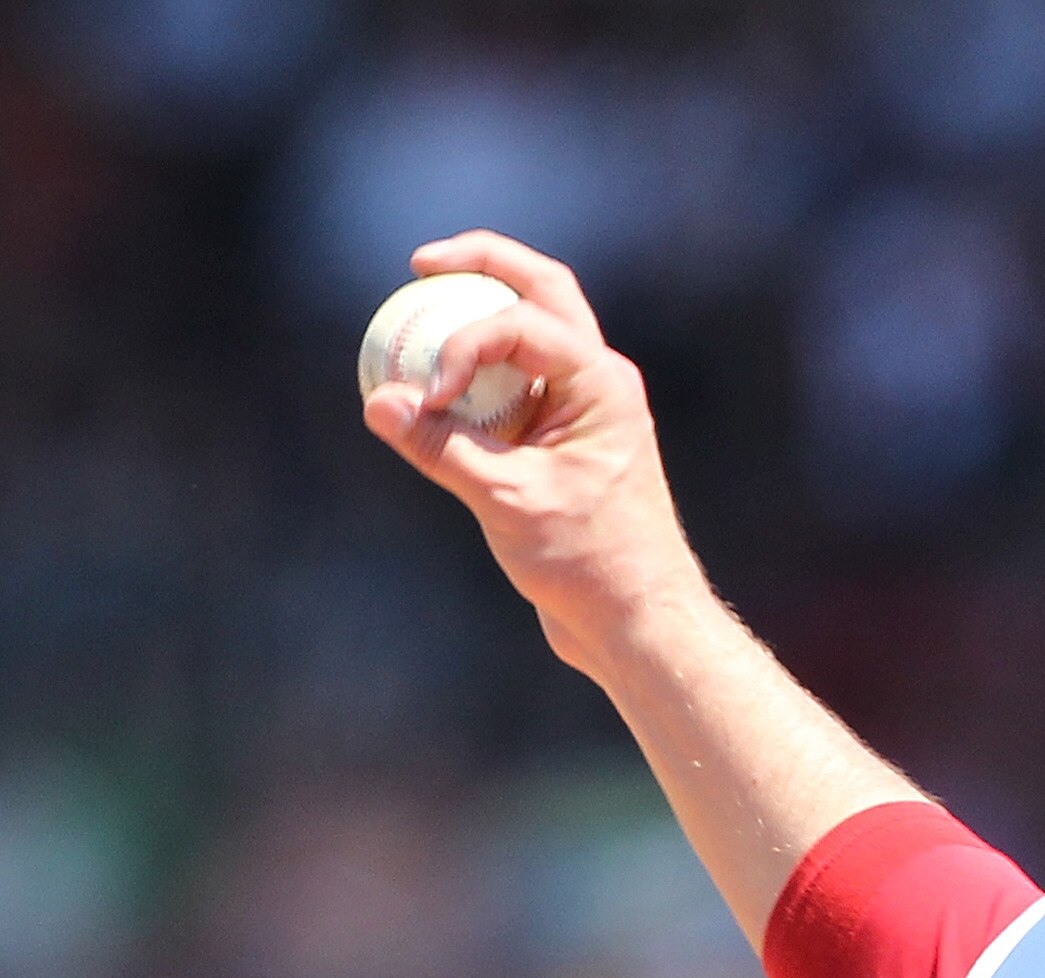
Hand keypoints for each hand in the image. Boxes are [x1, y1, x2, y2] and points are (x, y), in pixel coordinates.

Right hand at [359, 232, 711, 670]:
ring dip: (477, 315)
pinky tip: (428, 386)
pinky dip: (472, 373)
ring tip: (419, 308)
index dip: (461, 344)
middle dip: (484, 265)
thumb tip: (378, 401)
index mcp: (602, 384)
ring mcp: (583, 407)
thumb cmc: (588, 563)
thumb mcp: (506, 502)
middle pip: (542, 291)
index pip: (522, 323)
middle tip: (421, 262)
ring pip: (530, 332)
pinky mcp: (562, 437)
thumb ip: (442, 448)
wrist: (635, 617)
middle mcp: (599, 382)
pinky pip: (513, 383)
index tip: (427, 397)